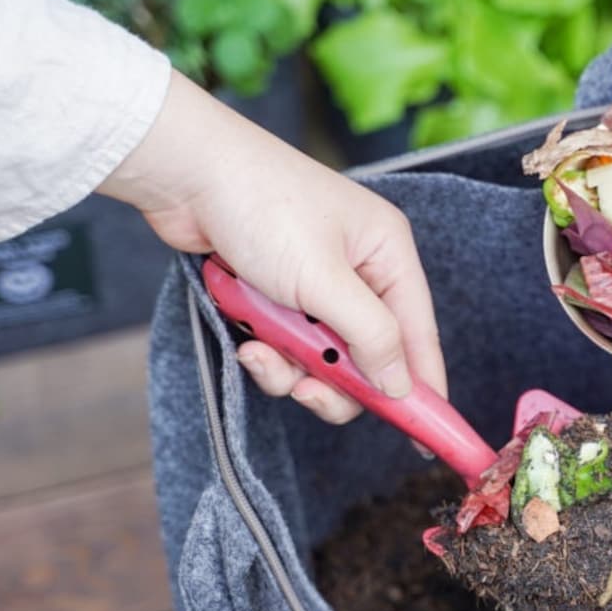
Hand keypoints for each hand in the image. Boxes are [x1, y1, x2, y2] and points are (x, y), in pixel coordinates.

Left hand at [100, 71, 445, 424]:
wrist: (185, 174)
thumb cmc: (263, 208)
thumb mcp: (325, 281)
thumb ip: (371, 337)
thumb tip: (401, 385)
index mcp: (388, 254)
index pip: (418, 333)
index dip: (423, 385)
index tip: (425, 436)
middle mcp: (358, 270)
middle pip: (368, 356)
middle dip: (336, 380)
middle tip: (310, 393)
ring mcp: (315, 284)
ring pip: (321, 359)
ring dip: (291, 367)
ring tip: (261, 354)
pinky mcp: (276, 295)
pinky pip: (286, 346)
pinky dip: (267, 351)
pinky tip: (245, 341)